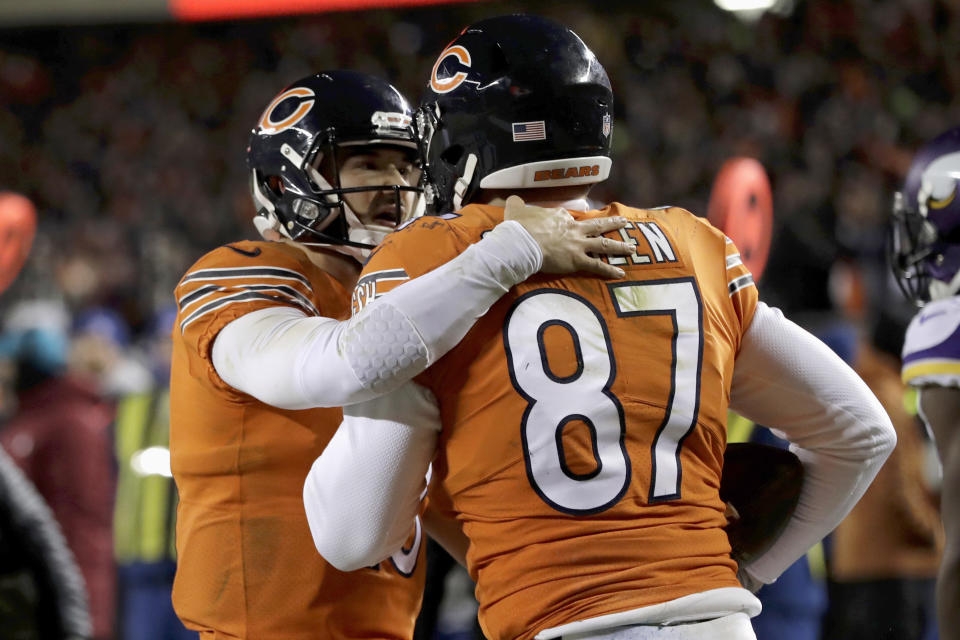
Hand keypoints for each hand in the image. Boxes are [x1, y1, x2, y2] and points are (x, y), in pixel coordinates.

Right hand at [503, 195, 632, 278]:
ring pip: (603, 244)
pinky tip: (621, 273)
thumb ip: (517, 204)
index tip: (570, 224)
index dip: (570, 222)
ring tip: (632, 247)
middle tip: (624, 222)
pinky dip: (609, 270)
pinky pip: (597, 265)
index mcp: (560, 216)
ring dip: (619, 246)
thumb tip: (513, 199)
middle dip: (611, 223)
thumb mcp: (516, 209)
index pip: (569, 218)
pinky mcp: (577, 260)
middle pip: (596, 225)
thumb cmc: (519, 227)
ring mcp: (577, 244)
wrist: (522, 242)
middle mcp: (573, 228)